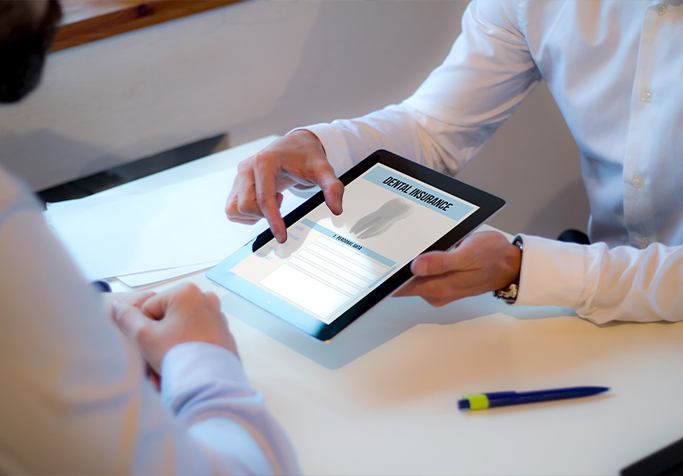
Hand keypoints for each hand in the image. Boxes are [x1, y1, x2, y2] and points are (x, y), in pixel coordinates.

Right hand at [111, 283, 237, 372]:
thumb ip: (126, 318)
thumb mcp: (144, 336)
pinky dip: (187, 352)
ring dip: (170, 350)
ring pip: (181, 332)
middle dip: (157, 343)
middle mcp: (205, 299)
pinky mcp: (223, 334)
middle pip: (166, 320)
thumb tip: (116, 305)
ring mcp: (217, 316)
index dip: (143, 331)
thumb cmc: (178, 356)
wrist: (211, 384)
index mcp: (187, 292)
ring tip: (168, 371)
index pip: (148, 308)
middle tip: (155, 364)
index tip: (149, 347)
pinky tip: (183, 370)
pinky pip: (196, 340)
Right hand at [225, 130, 343, 242]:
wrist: (296, 145)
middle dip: (264, 214)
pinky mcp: (236, 183)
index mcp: (264, 162)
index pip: (264, 198)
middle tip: (282, 202)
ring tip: (272, 200)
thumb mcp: (323, 169)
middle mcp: (247, 167)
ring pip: (235, 209)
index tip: (282, 237)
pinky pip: (233, 208)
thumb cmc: (307, 156)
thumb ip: (332, 187)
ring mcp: (239, 175)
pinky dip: (247, 213)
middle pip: (246, 206)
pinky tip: (264, 201)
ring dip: (254, 214)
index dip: (273, 221)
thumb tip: (336, 209)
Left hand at [394, 231, 521, 306]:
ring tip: (399, 243)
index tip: (378, 262)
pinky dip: (418, 262)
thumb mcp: (468, 255)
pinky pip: (423, 274)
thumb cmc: (492, 257)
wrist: (511, 264)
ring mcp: (439, 288)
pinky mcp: (442, 281)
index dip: (388, 277)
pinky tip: (418, 249)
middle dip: (396, 266)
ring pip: (413, 277)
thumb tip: (416, 266)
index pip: (402, 288)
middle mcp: (436, 292)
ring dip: (407, 263)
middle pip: (405, 283)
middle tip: (387, 245)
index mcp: (439, 288)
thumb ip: (441, 262)